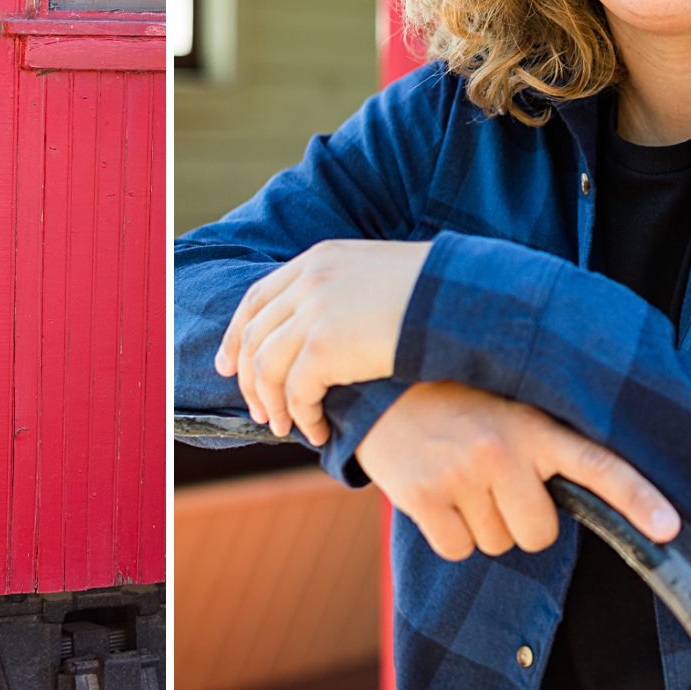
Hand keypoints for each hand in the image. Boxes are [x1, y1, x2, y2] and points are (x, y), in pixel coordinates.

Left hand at [214, 239, 431, 443]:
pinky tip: (316, 429)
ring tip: (282, 427)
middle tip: (256, 410)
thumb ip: (344, 295)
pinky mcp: (326, 345)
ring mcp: (315, 310)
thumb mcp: (379, 279)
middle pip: (254, 334)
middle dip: (246, 377)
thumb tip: (325, 334)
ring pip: (266, 367)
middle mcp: (309, 279)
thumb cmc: (436, 297)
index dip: (236, 334)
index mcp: (319, 259)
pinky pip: (296, 391)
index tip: (228, 364)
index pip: (257, 298)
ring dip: (270, 403)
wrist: (462, 300)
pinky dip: (301, 415)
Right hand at [355, 381, 679, 561]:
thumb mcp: (508, 405)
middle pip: (539, 533)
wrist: (378, 384)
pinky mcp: (423, 497)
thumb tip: (582, 500)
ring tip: (458, 475)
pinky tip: (435, 491)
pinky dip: (448, 533)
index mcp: (534, 425)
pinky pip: (458, 548)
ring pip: (496, 543)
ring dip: (480, 522)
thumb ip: (545, 445)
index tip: (669, 530)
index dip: (637, 498)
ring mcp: (461, 475)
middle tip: (493, 479)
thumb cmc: (455, 400)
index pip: (598, 464)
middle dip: (521, 520)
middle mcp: (501, 449)